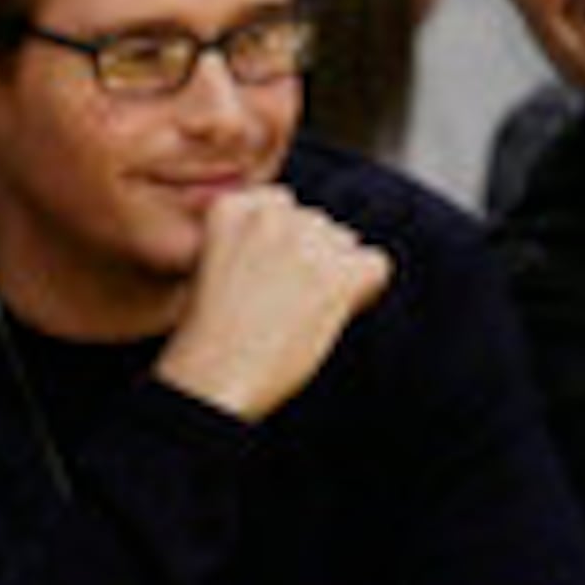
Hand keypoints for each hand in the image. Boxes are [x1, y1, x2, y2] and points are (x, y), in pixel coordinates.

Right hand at [150, 186, 391, 422]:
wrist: (213, 380)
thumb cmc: (208, 340)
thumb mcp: (214, 268)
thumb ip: (253, 239)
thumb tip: (309, 238)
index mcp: (233, 206)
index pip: (279, 204)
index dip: (278, 245)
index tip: (260, 280)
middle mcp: (272, 213)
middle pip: (316, 223)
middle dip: (309, 259)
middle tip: (279, 306)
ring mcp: (308, 241)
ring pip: (345, 244)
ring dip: (332, 275)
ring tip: (297, 317)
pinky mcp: (340, 274)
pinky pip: (376, 266)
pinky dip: (364, 292)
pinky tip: (330, 317)